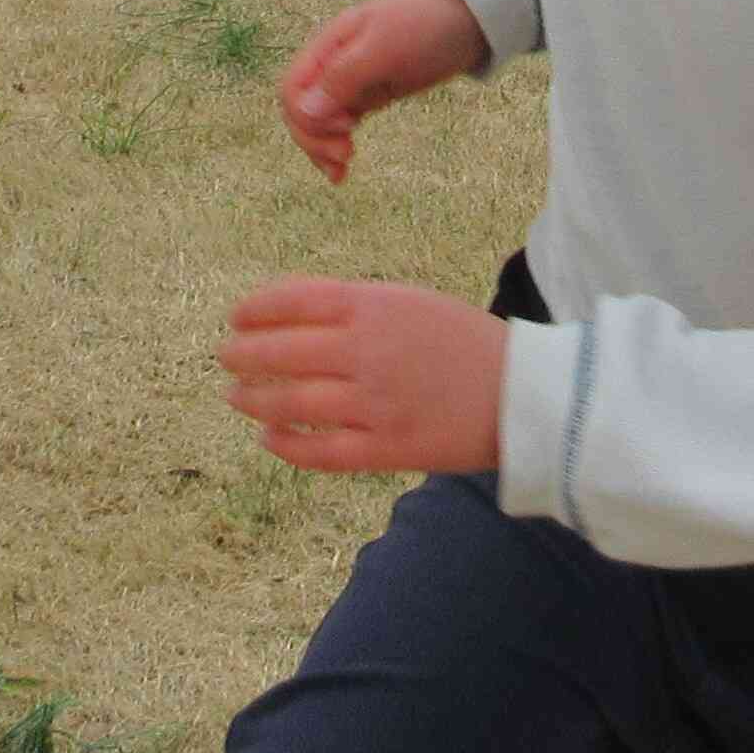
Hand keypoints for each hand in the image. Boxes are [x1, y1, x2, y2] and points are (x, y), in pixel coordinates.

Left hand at [218, 277, 506, 473]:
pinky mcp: (387, 448)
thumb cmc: (466, 342)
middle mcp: (369, 351)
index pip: (292, 301)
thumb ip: (356, 305)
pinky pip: (320, 451)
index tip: (236, 318)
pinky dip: (286, 444)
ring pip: (291, 403)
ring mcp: (375, 403)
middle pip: (281, 352)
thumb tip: (290, 314)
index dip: (254, 310)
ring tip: (237, 397)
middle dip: (242, 356)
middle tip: (226, 358)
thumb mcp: (412, 302)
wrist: (526, 393)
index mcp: (375, 306)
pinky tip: (270, 438)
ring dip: (254, 400)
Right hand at [278, 0, 487, 183]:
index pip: (292, 89)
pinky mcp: (368, 98)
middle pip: (299, 111)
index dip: (307, 115)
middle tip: (345, 154)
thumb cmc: (424, 26)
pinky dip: (334, 149)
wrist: (465, 19)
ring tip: (343, 168)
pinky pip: (338, 128)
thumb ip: (343, 77)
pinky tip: (342, 172)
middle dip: (313, 138)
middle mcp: (332, 66)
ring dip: (321, 149)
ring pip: (316, 124)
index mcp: (328, 46)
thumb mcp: (383, 48)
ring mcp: (349, 84)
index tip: (346, 124)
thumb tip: (305, 112)